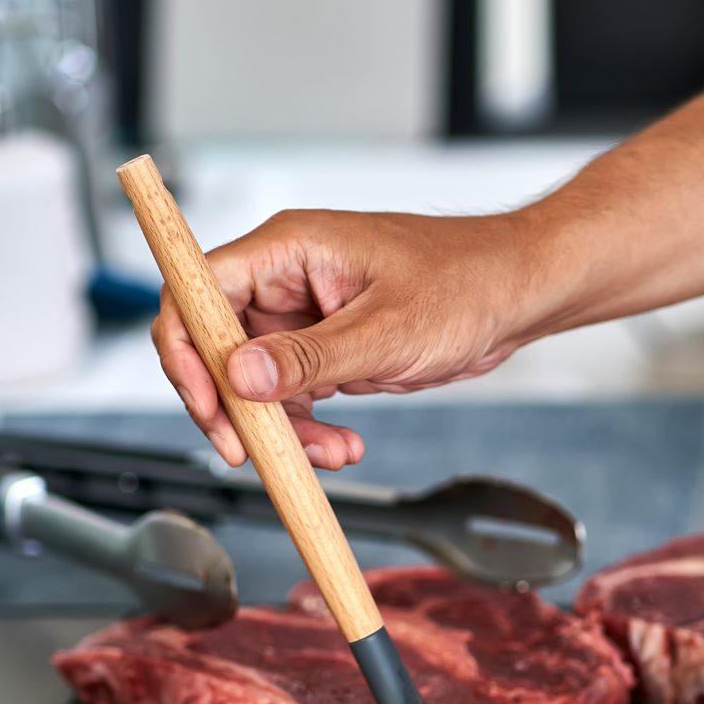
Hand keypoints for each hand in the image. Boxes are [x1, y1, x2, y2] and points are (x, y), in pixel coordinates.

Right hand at [150, 208, 552, 468]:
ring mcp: (303, 315)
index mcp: (288, 249)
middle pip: (214, 345)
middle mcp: (285, 278)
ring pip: (253, 382)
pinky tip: (342, 445)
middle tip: (250, 451)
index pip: (197, 291)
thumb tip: (240, 375)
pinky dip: (308, 428)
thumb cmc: (467, 281)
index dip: (186, 350)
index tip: (207, 402)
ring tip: (326, 455)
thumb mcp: (386, 329)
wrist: (516, 294)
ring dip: (279, 428)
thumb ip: (309, 357)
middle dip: (232, 405)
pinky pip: (291, 395)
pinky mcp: (324, 347)